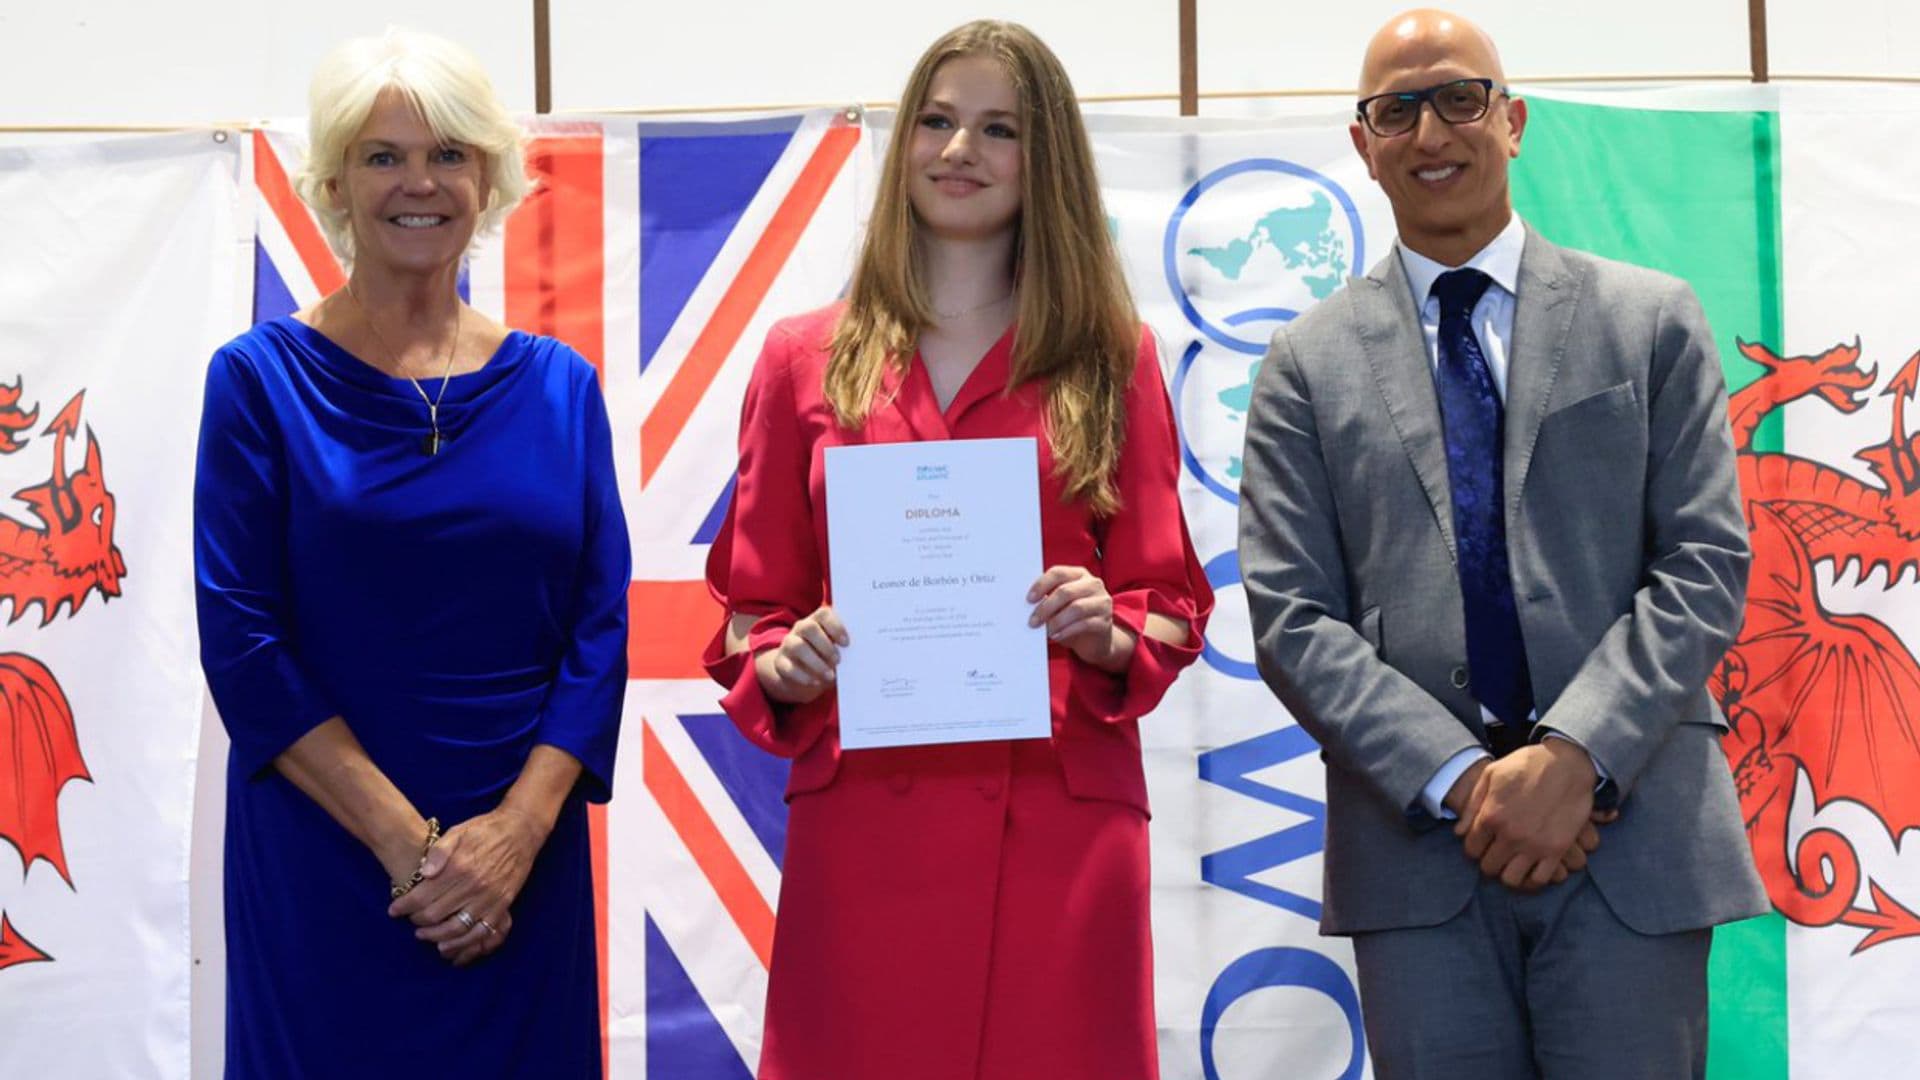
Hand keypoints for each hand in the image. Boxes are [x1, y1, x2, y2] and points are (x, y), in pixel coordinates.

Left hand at [387, 806, 547, 965]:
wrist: (520, 831)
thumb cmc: (485, 830)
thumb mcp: (458, 831)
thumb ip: (438, 852)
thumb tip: (423, 873)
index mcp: (458, 867)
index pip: (422, 896)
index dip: (404, 906)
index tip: (394, 910)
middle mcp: (473, 886)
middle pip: (435, 915)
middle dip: (416, 921)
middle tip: (409, 919)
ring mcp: (488, 899)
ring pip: (455, 929)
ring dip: (434, 936)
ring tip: (423, 934)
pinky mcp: (501, 906)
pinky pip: (480, 933)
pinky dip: (462, 943)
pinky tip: (449, 944)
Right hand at [755, 605, 847, 703]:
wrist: (801, 674)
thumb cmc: (825, 657)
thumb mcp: (835, 649)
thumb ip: (843, 646)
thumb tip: (860, 652)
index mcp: (817, 621)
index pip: (824, 615)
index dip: (836, 627)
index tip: (847, 643)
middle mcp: (800, 629)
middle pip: (808, 628)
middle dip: (825, 645)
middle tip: (838, 660)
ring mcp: (788, 644)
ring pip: (797, 647)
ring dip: (815, 662)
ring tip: (829, 675)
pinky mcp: (780, 663)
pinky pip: (788, 667)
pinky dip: (803, 676)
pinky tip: (815, 682)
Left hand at [1028, 566, 1134, 671]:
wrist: (1095, 641)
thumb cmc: (1072, 619)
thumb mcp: (1060, 606)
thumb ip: (1048, 599)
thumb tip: (1028, 604)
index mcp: (1079, 574)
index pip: (1058, 573)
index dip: (1042, 585)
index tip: (1029, 599)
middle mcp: (1093, 584)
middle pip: (1066, 591)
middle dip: (1046, 607)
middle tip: (1033, 621)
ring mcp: (1102, 602)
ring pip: (1076, 608)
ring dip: (1056, 621)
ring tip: (1046, 630)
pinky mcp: (1105, 621)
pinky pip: (1084, 624)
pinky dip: (1067, 631)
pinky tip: (1057, 636)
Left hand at [1454, 740, 1598, 892]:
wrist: (1568, 764)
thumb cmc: (1526, 765)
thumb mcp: (1491, 775)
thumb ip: (1472, 805)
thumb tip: (1459, 833)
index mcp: (1491, 816)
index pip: (1471, 850)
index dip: (1474, 848)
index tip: (1481, 843)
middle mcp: (1510, 835)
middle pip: (1489, 867)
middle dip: (1489, 860)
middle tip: (1496, 852)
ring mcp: (1535, 845)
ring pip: (1512, 879)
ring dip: (1509, 873)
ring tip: (1512, 862)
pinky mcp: (1557, 850)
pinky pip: (1541, 879)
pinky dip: (1533, 879)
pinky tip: (1531, 869)